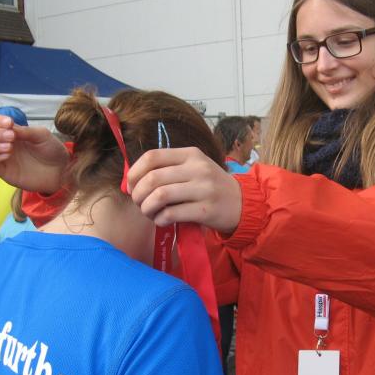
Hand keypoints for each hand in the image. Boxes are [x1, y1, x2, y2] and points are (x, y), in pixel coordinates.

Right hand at [0, 115, 69, 192]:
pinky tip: (8, 154)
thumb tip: (8, 127)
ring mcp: (2, 159)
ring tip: (9, 146)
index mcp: (11, 132)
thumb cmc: (52, 151)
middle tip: (12, 136)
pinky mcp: (5, 172)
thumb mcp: (41, 135)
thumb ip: (24, 130)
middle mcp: (3, 144)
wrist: (62, 170)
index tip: (9, 123)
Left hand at [127, 148, 241, 232]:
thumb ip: (169, 170)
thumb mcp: (195, 169)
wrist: (243, 203)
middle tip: (139, 203)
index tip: (131, 185)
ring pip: (160, 196)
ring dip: (147, 208)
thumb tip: (132, 180)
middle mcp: (197, 168)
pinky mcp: (206, 210)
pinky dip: (160, 219)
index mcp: (191, 154)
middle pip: (153, 178)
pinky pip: (172, 214)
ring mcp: (203, 189)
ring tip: (149, 213)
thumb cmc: (211, 187)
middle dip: (138, 194)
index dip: (134, 172)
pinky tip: (162, 220)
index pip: (152, 156)